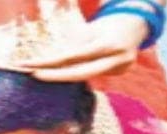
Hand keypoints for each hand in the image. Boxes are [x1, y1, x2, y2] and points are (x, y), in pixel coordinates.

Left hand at [17, 14, 149, 80]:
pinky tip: (78, 66)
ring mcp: (121, 69)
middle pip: (78, 74)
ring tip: (45, 71)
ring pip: (85, 75)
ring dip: (64, 74)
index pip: (72, 57)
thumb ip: (73, 48)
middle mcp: (116, 60)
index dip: (50, 63)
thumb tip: (50, 63)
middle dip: (53, 76)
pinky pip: (94, 73)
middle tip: (30, 74)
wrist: (136, 23)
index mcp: (107, 45)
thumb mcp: (89, 30)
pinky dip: (81, 71)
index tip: (30, 66)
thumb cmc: (106, 24)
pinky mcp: (120, 73)